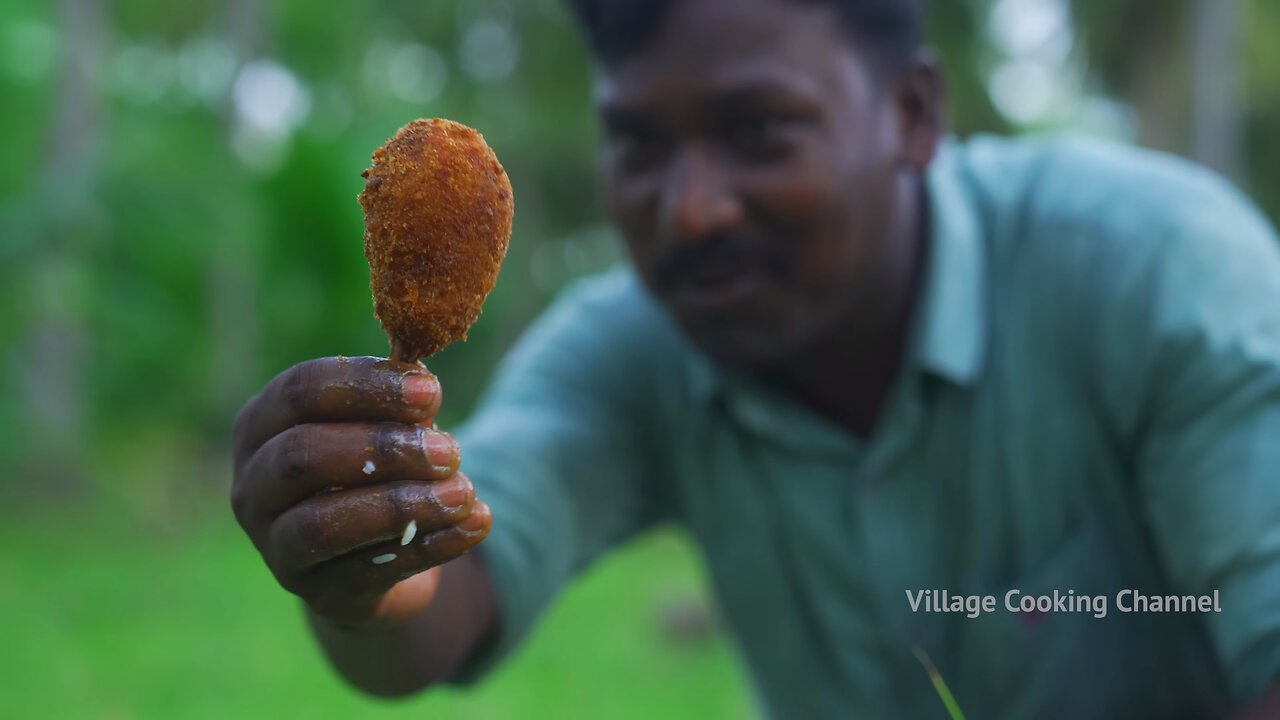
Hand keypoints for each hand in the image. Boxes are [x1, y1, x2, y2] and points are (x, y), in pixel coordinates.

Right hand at [230, 356, 490, 627]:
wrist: (374, 557)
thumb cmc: (376, 469)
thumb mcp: (386, 426)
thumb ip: (400, 403)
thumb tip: (422, 382)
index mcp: (262, 426)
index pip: (300, 391)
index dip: (367, 387)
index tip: (432, 391)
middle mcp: (253, 487)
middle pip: (302, 456)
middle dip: (383, 448)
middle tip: (449, 450)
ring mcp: (275, 547)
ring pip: (322, 523)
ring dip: (401, 504)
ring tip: (463, 491)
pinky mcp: (317, 594)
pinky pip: (368, 572)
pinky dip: (430, 546)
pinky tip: (474, 524)